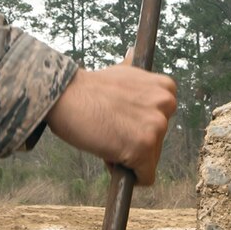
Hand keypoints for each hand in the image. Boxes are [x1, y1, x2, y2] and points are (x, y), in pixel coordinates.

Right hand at [44, 64, 178, 184]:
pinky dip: (130, 177)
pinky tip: (111, 158)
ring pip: (150, 160)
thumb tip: (133, 52)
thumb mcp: (121, 74)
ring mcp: (156, 126)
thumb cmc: (88, 88)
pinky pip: (145, 177)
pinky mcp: (144, 148)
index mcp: (165, 88)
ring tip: (106, 138)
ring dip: (128, 157)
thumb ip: (137, 79)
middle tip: (109, 129)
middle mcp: (166, 104)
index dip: (139, 125)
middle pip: (158, 142)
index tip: (120, 119)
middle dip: (134, 142)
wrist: (64, 95)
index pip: (162, 121)